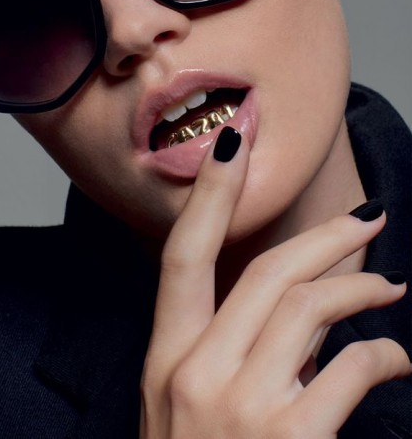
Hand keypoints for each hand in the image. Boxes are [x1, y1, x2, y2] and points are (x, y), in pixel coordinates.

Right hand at [140, 128, 409, 437]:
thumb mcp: (182, 414)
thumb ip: (219, 357)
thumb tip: (284, 311)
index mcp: (165, 361)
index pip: (181, 255)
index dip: (210, 195)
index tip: (234, 143)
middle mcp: (195, 371)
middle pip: (266, 272)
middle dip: (323, 237)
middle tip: (367, 219)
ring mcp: (240, 405)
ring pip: (310, 307)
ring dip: (362, 288)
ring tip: (391, 287)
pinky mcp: (289, 438)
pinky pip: (350, 368)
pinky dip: (383, 353)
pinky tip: (395, 357)